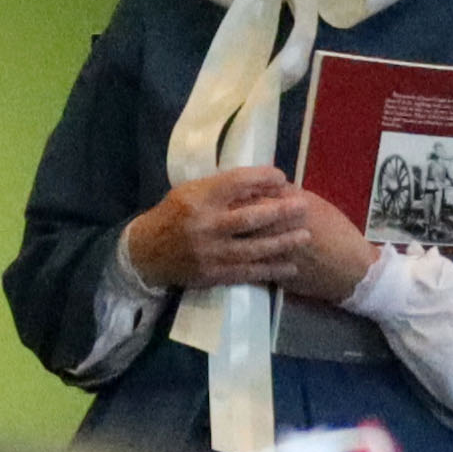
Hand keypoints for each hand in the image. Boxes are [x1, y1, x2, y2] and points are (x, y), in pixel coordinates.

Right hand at [131, 166, 365, 302]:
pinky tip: (290, 267)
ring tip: (306, 236)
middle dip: (281, 212)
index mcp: (198, 198)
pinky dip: (271, 270)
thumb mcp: (191, 192)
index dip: (262, 177)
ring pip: (253, 248)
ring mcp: (210, 253)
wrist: (146, 253)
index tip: (282, 176)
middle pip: (250, 217)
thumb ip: (222, 188)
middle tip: (304, 206)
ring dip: (283, 243)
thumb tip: (263, 182)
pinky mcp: (213, 274)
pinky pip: (248, 272)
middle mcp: (205, 225)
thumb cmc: (174, 215)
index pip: (236, 183)